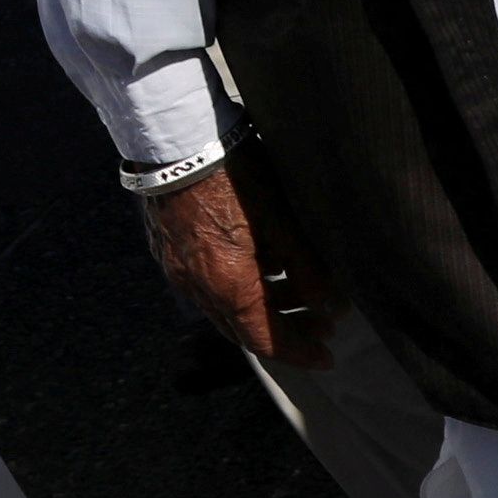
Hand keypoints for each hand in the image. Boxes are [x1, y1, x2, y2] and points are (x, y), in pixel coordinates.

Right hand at [144, 159, 329, 369]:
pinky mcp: (168, 248)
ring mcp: (178, 269)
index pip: (267, 340)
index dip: (300, 352)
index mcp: (228, 286)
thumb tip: (329, 306)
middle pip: (243, 329)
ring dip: (261, 306)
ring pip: (224, 306)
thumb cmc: (233, 177)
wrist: (176, 141)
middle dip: (284, 332)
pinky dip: (235, 287)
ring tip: (294, 290)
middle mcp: (197, 287)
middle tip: (319, 325)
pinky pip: (205, 284)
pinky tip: (257, 264)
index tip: (326, 356)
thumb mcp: (283, 222)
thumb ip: (308, 270)